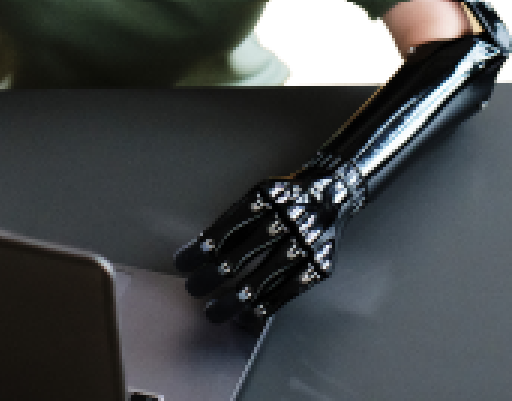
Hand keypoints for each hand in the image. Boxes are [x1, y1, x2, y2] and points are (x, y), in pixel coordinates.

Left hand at [172, 159, 360, 329]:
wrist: (329, 195)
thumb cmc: (281, 198)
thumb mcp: (257, 195)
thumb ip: (235, 219)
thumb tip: (201, 249)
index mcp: (262, 200)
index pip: (223, 229)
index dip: (199, 250)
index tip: (182, 265)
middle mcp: (282, 222)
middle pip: (239, 257)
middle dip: (210, 278)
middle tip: (192, 290)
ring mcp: (302, 246)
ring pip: (261, 281)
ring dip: (232, 301)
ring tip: (213, 312)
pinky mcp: (318, 266)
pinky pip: (287, 293)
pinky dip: (264, 308)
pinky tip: (245, 317)